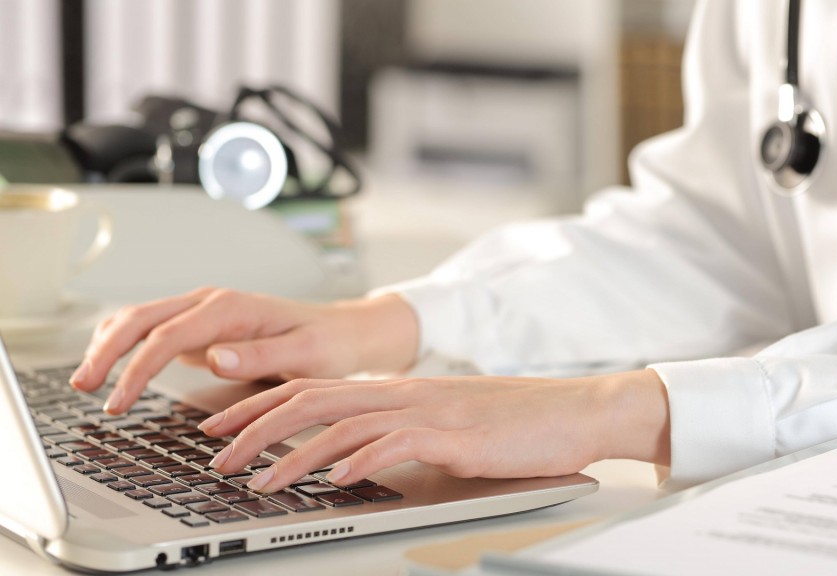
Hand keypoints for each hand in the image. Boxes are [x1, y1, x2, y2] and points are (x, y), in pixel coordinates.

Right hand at [69, 287, 418, 413]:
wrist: (344, 332)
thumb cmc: (329, 345)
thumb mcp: (305, 357)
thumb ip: (259, 357)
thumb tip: (213, 356)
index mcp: (232, 308)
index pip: (167, 336)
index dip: (137, 369)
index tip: (119, 402)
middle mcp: (212, 302)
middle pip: (141, 319)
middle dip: (107, 352)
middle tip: (83, 388)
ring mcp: (204, 311)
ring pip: (139, 319)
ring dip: (108, 345)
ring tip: (86, 382)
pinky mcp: (201, 325)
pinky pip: (152, 328)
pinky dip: (125, 343)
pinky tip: (109, 364)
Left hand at [198, 370, 670, 491]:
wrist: (575, 410)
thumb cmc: (515, 422)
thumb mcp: (446, 422)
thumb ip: (399, 431)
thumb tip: (352, 454)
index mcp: (398, 389)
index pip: (313, 389)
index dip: (260, 406)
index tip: (221, 425)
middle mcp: (405, 393)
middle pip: (313, 399)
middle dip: (255, 426)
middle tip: (215, 452)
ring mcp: (430, 411)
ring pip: (345, 422)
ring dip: (295, 453)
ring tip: (259, 479)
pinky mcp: (456, 435)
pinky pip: (398, 443)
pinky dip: (361, 460)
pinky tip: (337, 481)